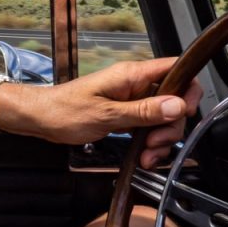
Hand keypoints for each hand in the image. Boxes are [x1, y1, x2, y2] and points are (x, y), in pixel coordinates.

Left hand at [0, 58, 201, 168]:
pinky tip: (142, 155)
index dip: (188, 89)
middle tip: (155, 143)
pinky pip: (148, 126)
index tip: (184, 113)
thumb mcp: (106, 114)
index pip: (176, 70)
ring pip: (162, 117)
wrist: (39, 119)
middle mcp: (134, 84)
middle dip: (171, 126)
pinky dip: (149, 143)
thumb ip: (143, 110)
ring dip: (160, 140)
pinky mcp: (125, 114)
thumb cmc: (63, 110)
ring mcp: (130, 99)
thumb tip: (177, 105)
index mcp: (131, 75)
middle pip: (174, 100)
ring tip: (146, 155)